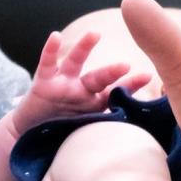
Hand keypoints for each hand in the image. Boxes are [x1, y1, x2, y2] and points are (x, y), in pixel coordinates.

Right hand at [12, 29, 149, 137]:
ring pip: (75, 63)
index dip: (130, 85)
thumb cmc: (62, 131)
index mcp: (94, 103)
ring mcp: (62, 84)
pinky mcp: (43, 83)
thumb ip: (102, 133)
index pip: (115, 93)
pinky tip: (55, 37)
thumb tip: (133, 146)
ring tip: (94, 34)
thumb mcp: (84, 131)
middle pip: (98, 79)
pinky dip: (50, 50)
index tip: (148, 76)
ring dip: (84, 48)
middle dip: (111, 72)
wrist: (32, 134)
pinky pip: (47, 64)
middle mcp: (81, 90)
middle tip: (126, 65)